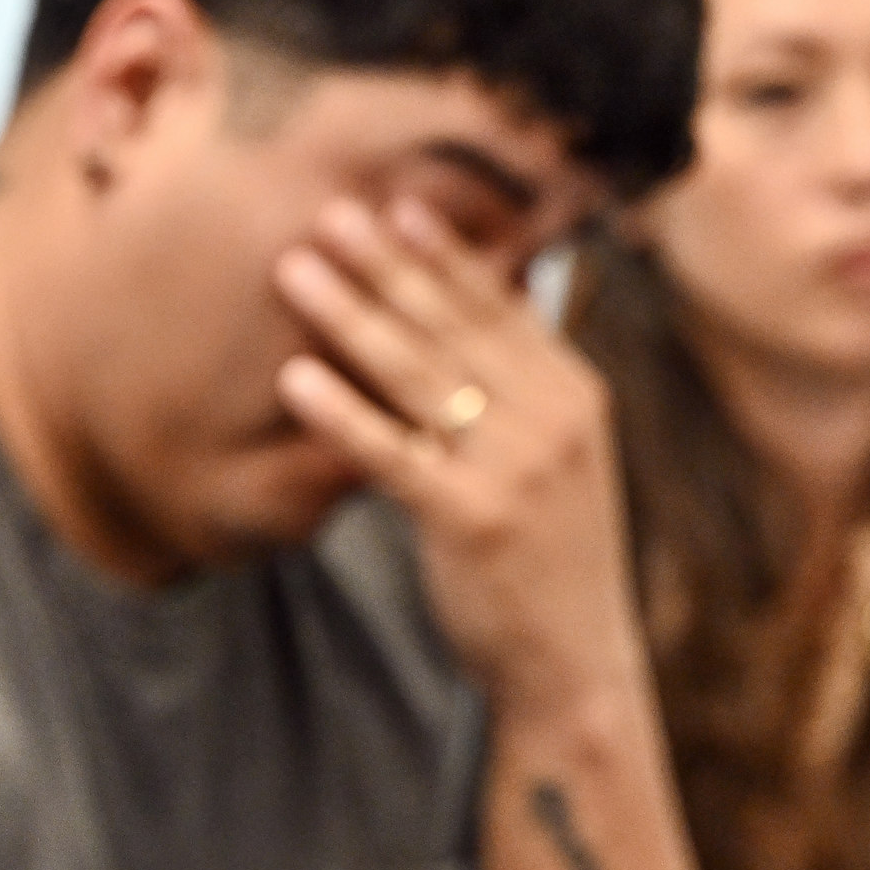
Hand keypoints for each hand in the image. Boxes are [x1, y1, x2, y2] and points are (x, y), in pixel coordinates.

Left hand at [271, 196, 640, 718]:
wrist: (572, 662)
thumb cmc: (547, 562)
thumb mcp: (553, 466)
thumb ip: (520, 399)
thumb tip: (481, 332)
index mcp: (574, 397)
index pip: (501, 307)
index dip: (446, 256)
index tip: (397, 206)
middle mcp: (553, 418)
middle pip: (453, 325)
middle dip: (386, 265)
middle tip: (328, 213)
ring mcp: (516, 466)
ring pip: (418, 373)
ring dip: (350, 314)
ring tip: (294, 270)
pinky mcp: (472, 517)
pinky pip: (392, 451)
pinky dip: (341, 410)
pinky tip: (295, 378)